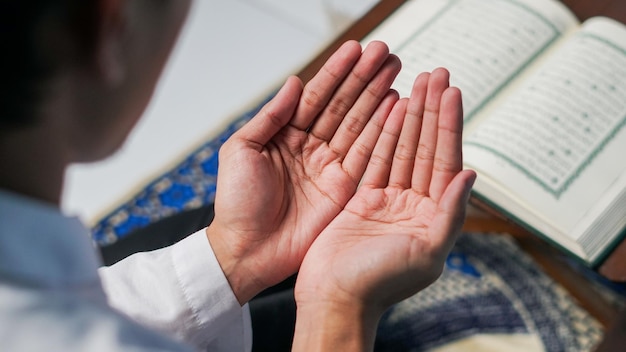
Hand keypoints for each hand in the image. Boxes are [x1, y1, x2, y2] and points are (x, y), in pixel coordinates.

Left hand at [206, 41, 401, 303]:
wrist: (247, 250)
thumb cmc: (236, 203)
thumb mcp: (241, 150)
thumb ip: (270, 116)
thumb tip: (294, 82)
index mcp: (284, 135)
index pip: (316, 96)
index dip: (337, 72)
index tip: (357, 48)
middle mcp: (310, 147)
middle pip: (343, 105)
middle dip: (364, 78)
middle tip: (387, 53)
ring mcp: (329, 167)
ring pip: (359, 125)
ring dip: (378, 98)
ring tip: (397, 72)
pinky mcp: (343, 189)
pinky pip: (367, 156)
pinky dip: (383, 133)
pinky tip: (396, 109)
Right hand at [292, 68, 475, 349]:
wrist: (335, 298)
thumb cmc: (379, 283)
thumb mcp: (425, 251)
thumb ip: (450, 213)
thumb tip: (471, 175)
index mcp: (434, 217)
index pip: (446, 162)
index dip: (449, 125)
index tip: (451, 92)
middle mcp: (415, 206)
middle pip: (425, 149)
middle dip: (432, 111)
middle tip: (435, 74)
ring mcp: (389, 201)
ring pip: (402, 149)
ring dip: (410, 117)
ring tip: (417, 84)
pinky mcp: (363, 200)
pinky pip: (376, 160)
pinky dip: (384, 135)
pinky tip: (390, 111)